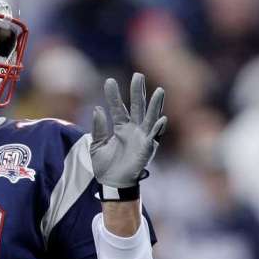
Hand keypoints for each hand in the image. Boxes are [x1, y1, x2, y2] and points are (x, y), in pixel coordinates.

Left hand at [90, 73, 165, 187]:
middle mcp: (133, 129)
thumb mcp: (96, 145)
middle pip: (137, 106)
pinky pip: (155, 137)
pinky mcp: (148, 149)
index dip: (113, 95)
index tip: (109, 81)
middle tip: (138, 75)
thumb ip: (99, 128)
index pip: (117, 107)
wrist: (113, 183)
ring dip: (155, 105)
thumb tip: (97, 109)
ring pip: (150, 117)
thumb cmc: (105, 165)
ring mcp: (142, 138)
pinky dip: (158, 128)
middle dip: (138, 91)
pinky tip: (161, 119)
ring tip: (159, 90)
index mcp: (121, 127)